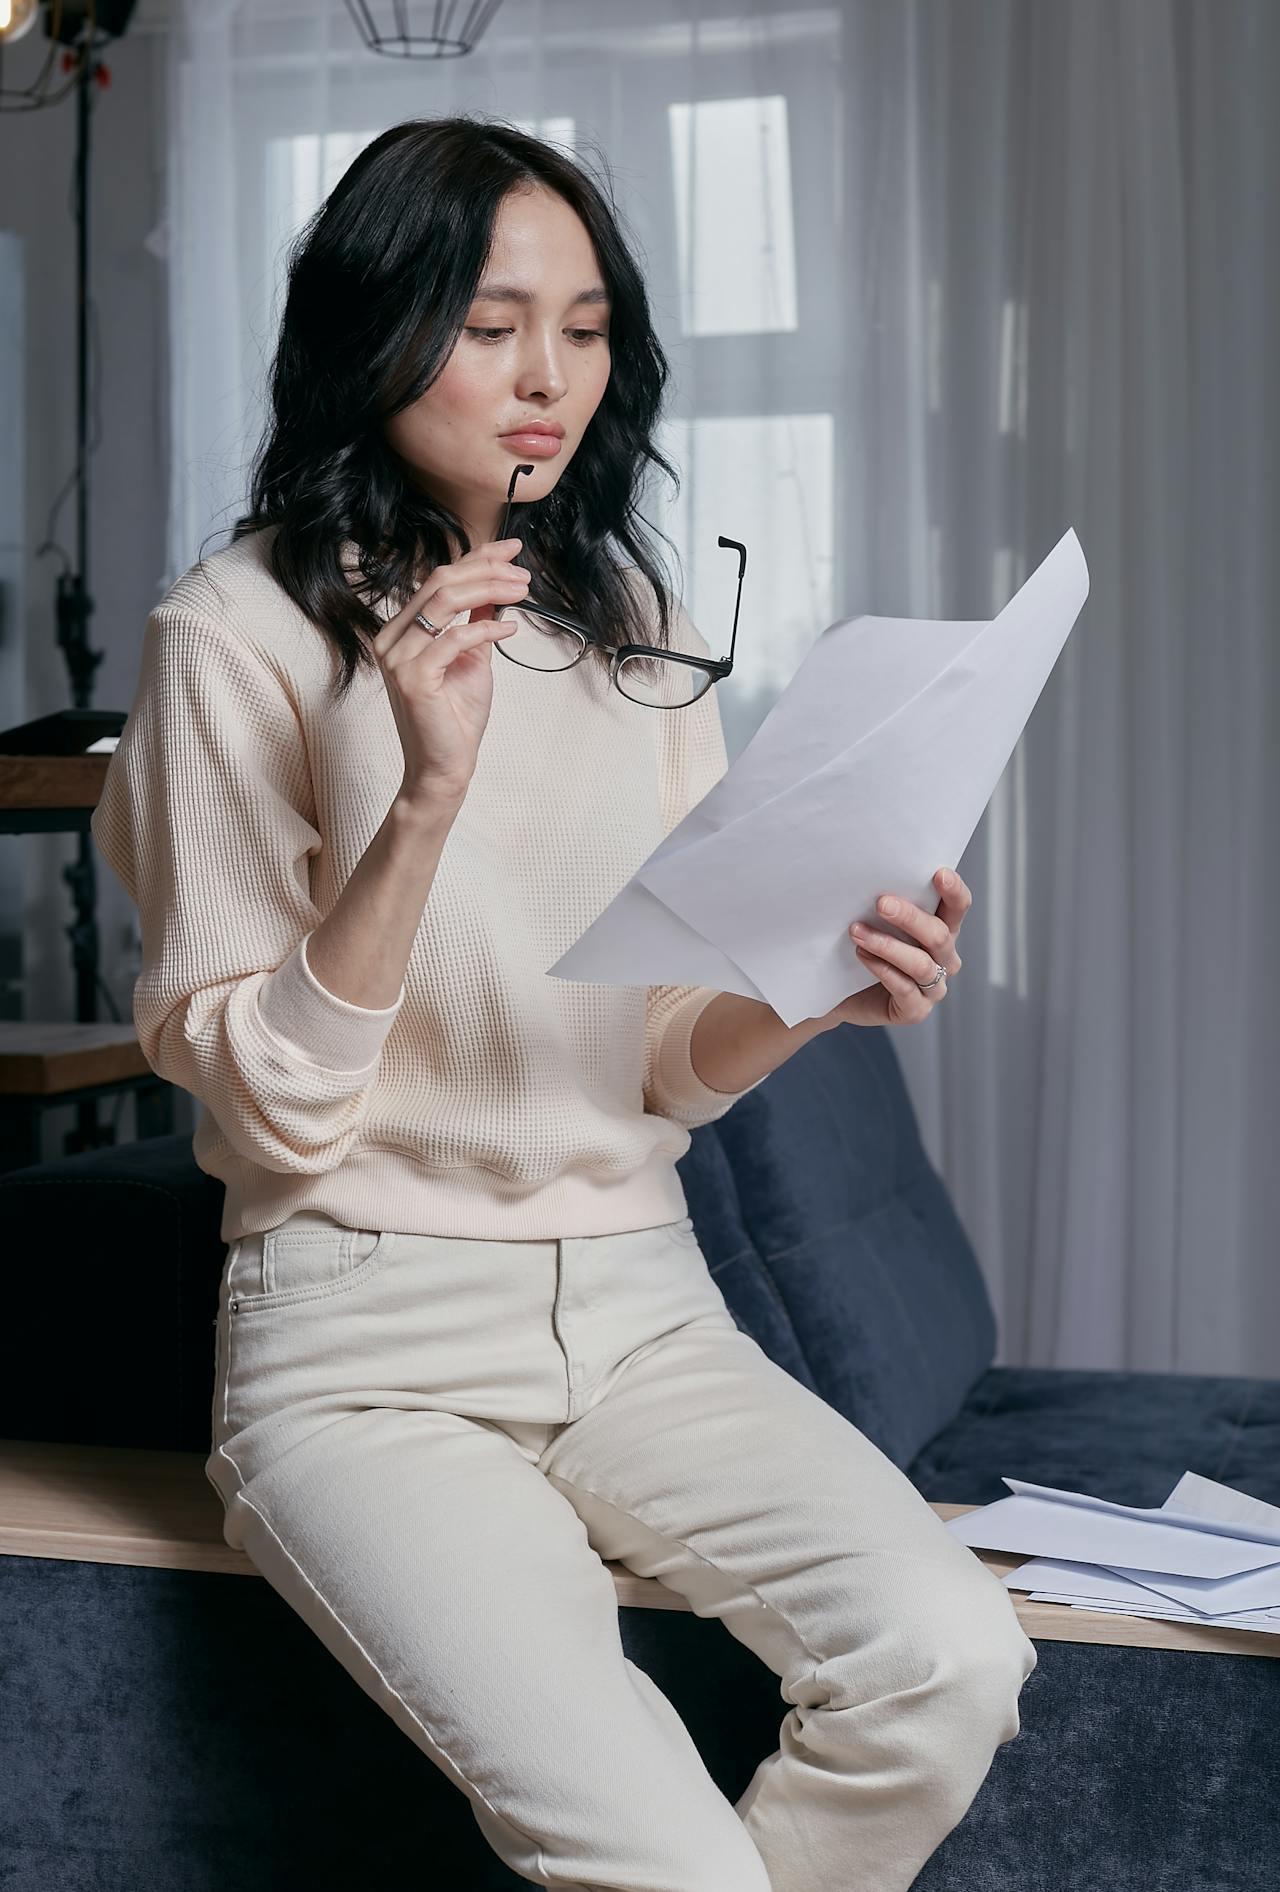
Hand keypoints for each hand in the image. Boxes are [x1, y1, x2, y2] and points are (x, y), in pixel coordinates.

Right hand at [372, 537, 530, 803]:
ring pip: (444, 602)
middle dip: (487, 570)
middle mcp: (392, 638)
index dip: (477, 557)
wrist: (445, 767)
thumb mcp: (472, 659)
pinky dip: (486, 629)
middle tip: (523, 573)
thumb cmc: (455, 718)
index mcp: (402, 630)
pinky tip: (511, 629)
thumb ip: (477, 623)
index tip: (512, 549)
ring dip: (489, 589)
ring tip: (522, 592)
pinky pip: (453, 638)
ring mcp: (397, 657)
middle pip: (440, 582)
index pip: (439, 579)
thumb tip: (496, 588)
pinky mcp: (412, 678)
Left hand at [811, 867, 971, 1029]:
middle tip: (881, 903)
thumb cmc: (864, 948)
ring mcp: (933, 988)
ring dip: (887, 945)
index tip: (938, 873)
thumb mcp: (878, 923)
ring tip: (857, 932)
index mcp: (943, 930)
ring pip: (920, 963)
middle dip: (910, 917)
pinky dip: (881, 968)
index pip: (958, 907)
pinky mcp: (916, 1010)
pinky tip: (862, 954)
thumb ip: (889, 905)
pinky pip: (903, 988)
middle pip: (938, 934)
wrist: (841, 992)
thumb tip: (876, 877)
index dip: (954, 891)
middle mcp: (945, 959)